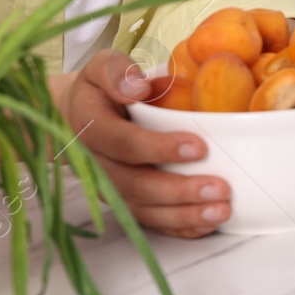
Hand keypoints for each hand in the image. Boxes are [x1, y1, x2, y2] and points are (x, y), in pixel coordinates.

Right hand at [55, 51, 229, 238]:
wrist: (74, 118)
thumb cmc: (100, 89)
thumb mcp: (102, 67)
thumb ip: (117, 72)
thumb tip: (139, 86)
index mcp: (91, 128)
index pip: (124, 142)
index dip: (159, 148)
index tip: (199, 147)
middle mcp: (97, 164)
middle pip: (135, 185)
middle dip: (178, 191)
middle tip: (219, 189)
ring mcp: (109, 187)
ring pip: (142, 209)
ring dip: (182, 215)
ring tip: (221, 211)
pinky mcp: (123, 200)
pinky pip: (148, 220)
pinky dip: (177, 227)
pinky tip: (206, 224)